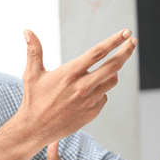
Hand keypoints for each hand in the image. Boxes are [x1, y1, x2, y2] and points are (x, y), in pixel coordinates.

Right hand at [17, 29, 135, 145]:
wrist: (35, 129)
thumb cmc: (33, 99)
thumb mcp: (32, 74)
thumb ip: (34, 51)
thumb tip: (27, 30)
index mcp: (70, 73)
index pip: (98, 53)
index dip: (114, 41)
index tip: (126, 33)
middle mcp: (82, 86)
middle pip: (113, 66)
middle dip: (126, 51)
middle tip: (133, 41)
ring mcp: (89, 101)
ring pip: (111, 81)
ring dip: (111, 72)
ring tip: (103, 69)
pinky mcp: (92, 113)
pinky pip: (104, 96)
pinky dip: (100, 90)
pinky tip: (88, 91)